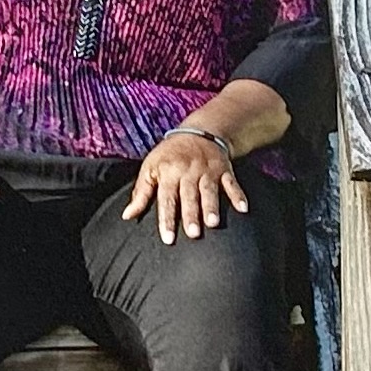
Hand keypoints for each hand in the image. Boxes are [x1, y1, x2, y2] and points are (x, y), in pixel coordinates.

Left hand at [123, 127, 249, 243]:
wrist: (199, 132)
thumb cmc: (169, 155)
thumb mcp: (150, 168)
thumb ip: (141, 193)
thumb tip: (127, 215)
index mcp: (168, 172)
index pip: (166, 198)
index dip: (167, 219)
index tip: (168, 238)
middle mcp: (188, 171)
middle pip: (189, 196)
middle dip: (191, 214)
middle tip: (192, 234)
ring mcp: (208, 170)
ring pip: (210, 190)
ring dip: (212, 206)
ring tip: (213, 223)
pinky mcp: (224, 169)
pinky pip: (232, 183)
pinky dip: (238, 195)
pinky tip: (243, 209)